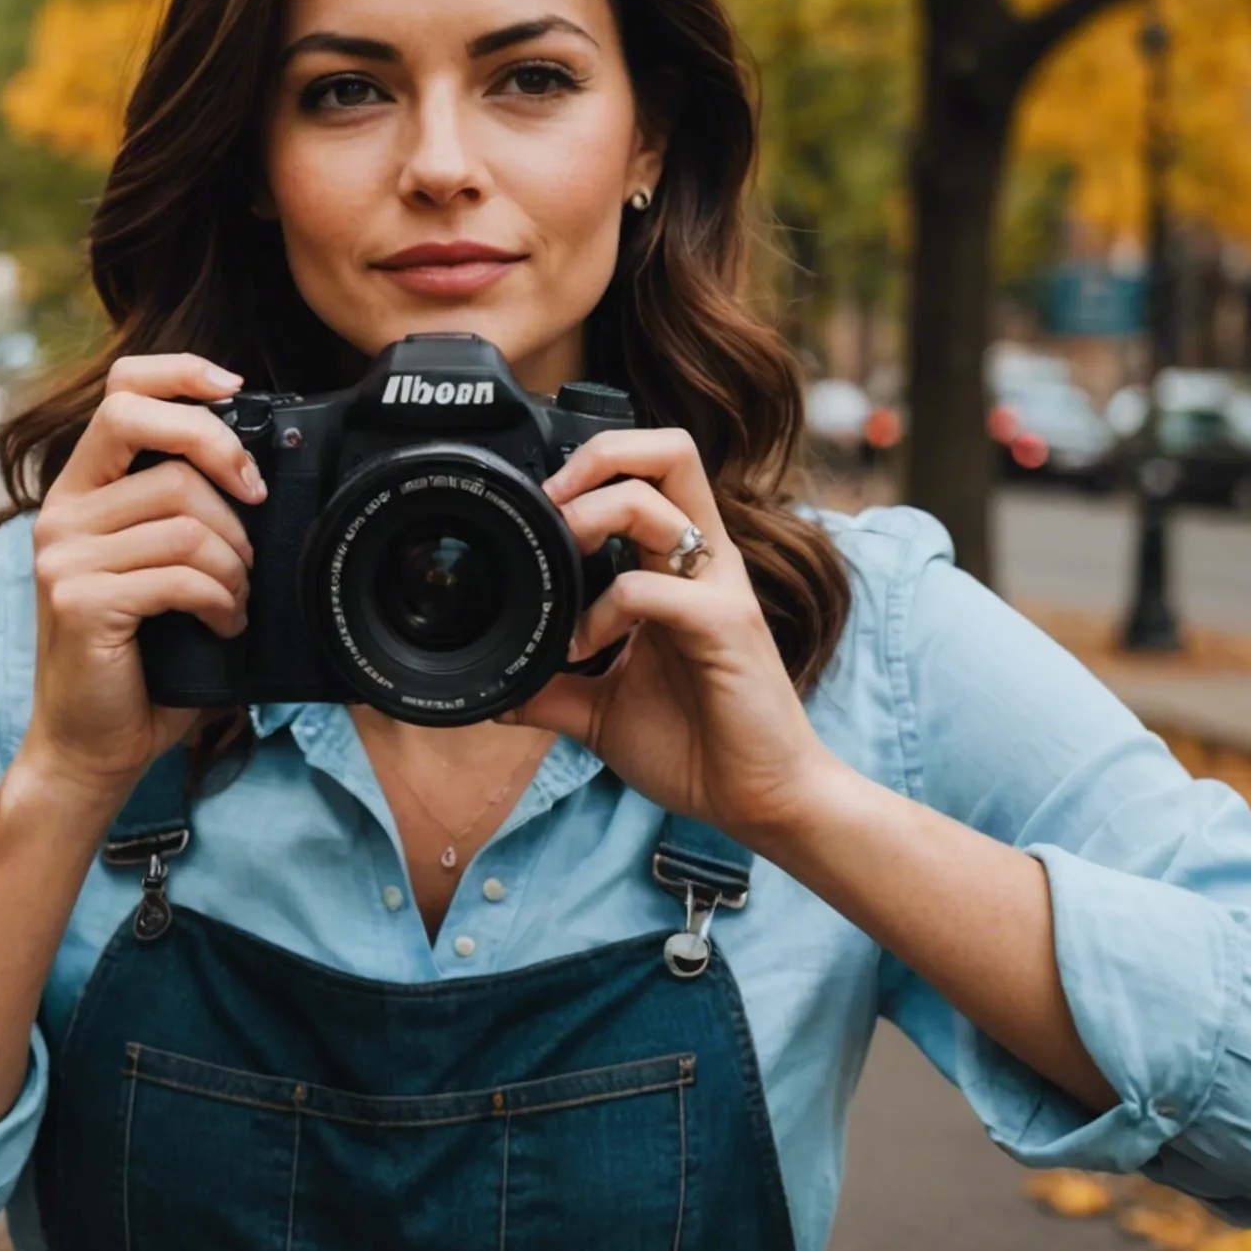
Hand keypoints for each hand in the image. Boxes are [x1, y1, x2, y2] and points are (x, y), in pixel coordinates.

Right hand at [19, 353, 266, 804]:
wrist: (90, 744)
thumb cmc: (137, 659)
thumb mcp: (158, 567)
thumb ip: (183, 513)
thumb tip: (256, 470)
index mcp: (79, 492)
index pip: (120, 392)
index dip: (181, 375)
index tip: (233, 387)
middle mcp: (61, 514)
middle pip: (162, 443)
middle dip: (229, 467)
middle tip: (255, 511)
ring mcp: (64, 556)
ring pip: (185, 516)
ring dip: (234, 561)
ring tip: (235, 597)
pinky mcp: (82, 599)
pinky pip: (180, 573)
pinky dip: (221, 600)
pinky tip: (223, 623)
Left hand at [504, 429, 852, 847]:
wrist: (757, 801)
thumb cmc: (694, 747)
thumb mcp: (599, 710)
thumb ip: (549, 689)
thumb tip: (493, 689)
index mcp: (679, 567)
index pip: (648, 474)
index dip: (588, 470)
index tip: (534, 511)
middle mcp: (703, 562)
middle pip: (668, 449)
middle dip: (597, 457)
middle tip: (549, 505)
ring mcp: (718, 588)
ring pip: (661, 495)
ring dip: (592, 515)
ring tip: (559, 560)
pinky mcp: (725, 624)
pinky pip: (651, 587)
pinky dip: (602, 609)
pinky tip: (582, 648)